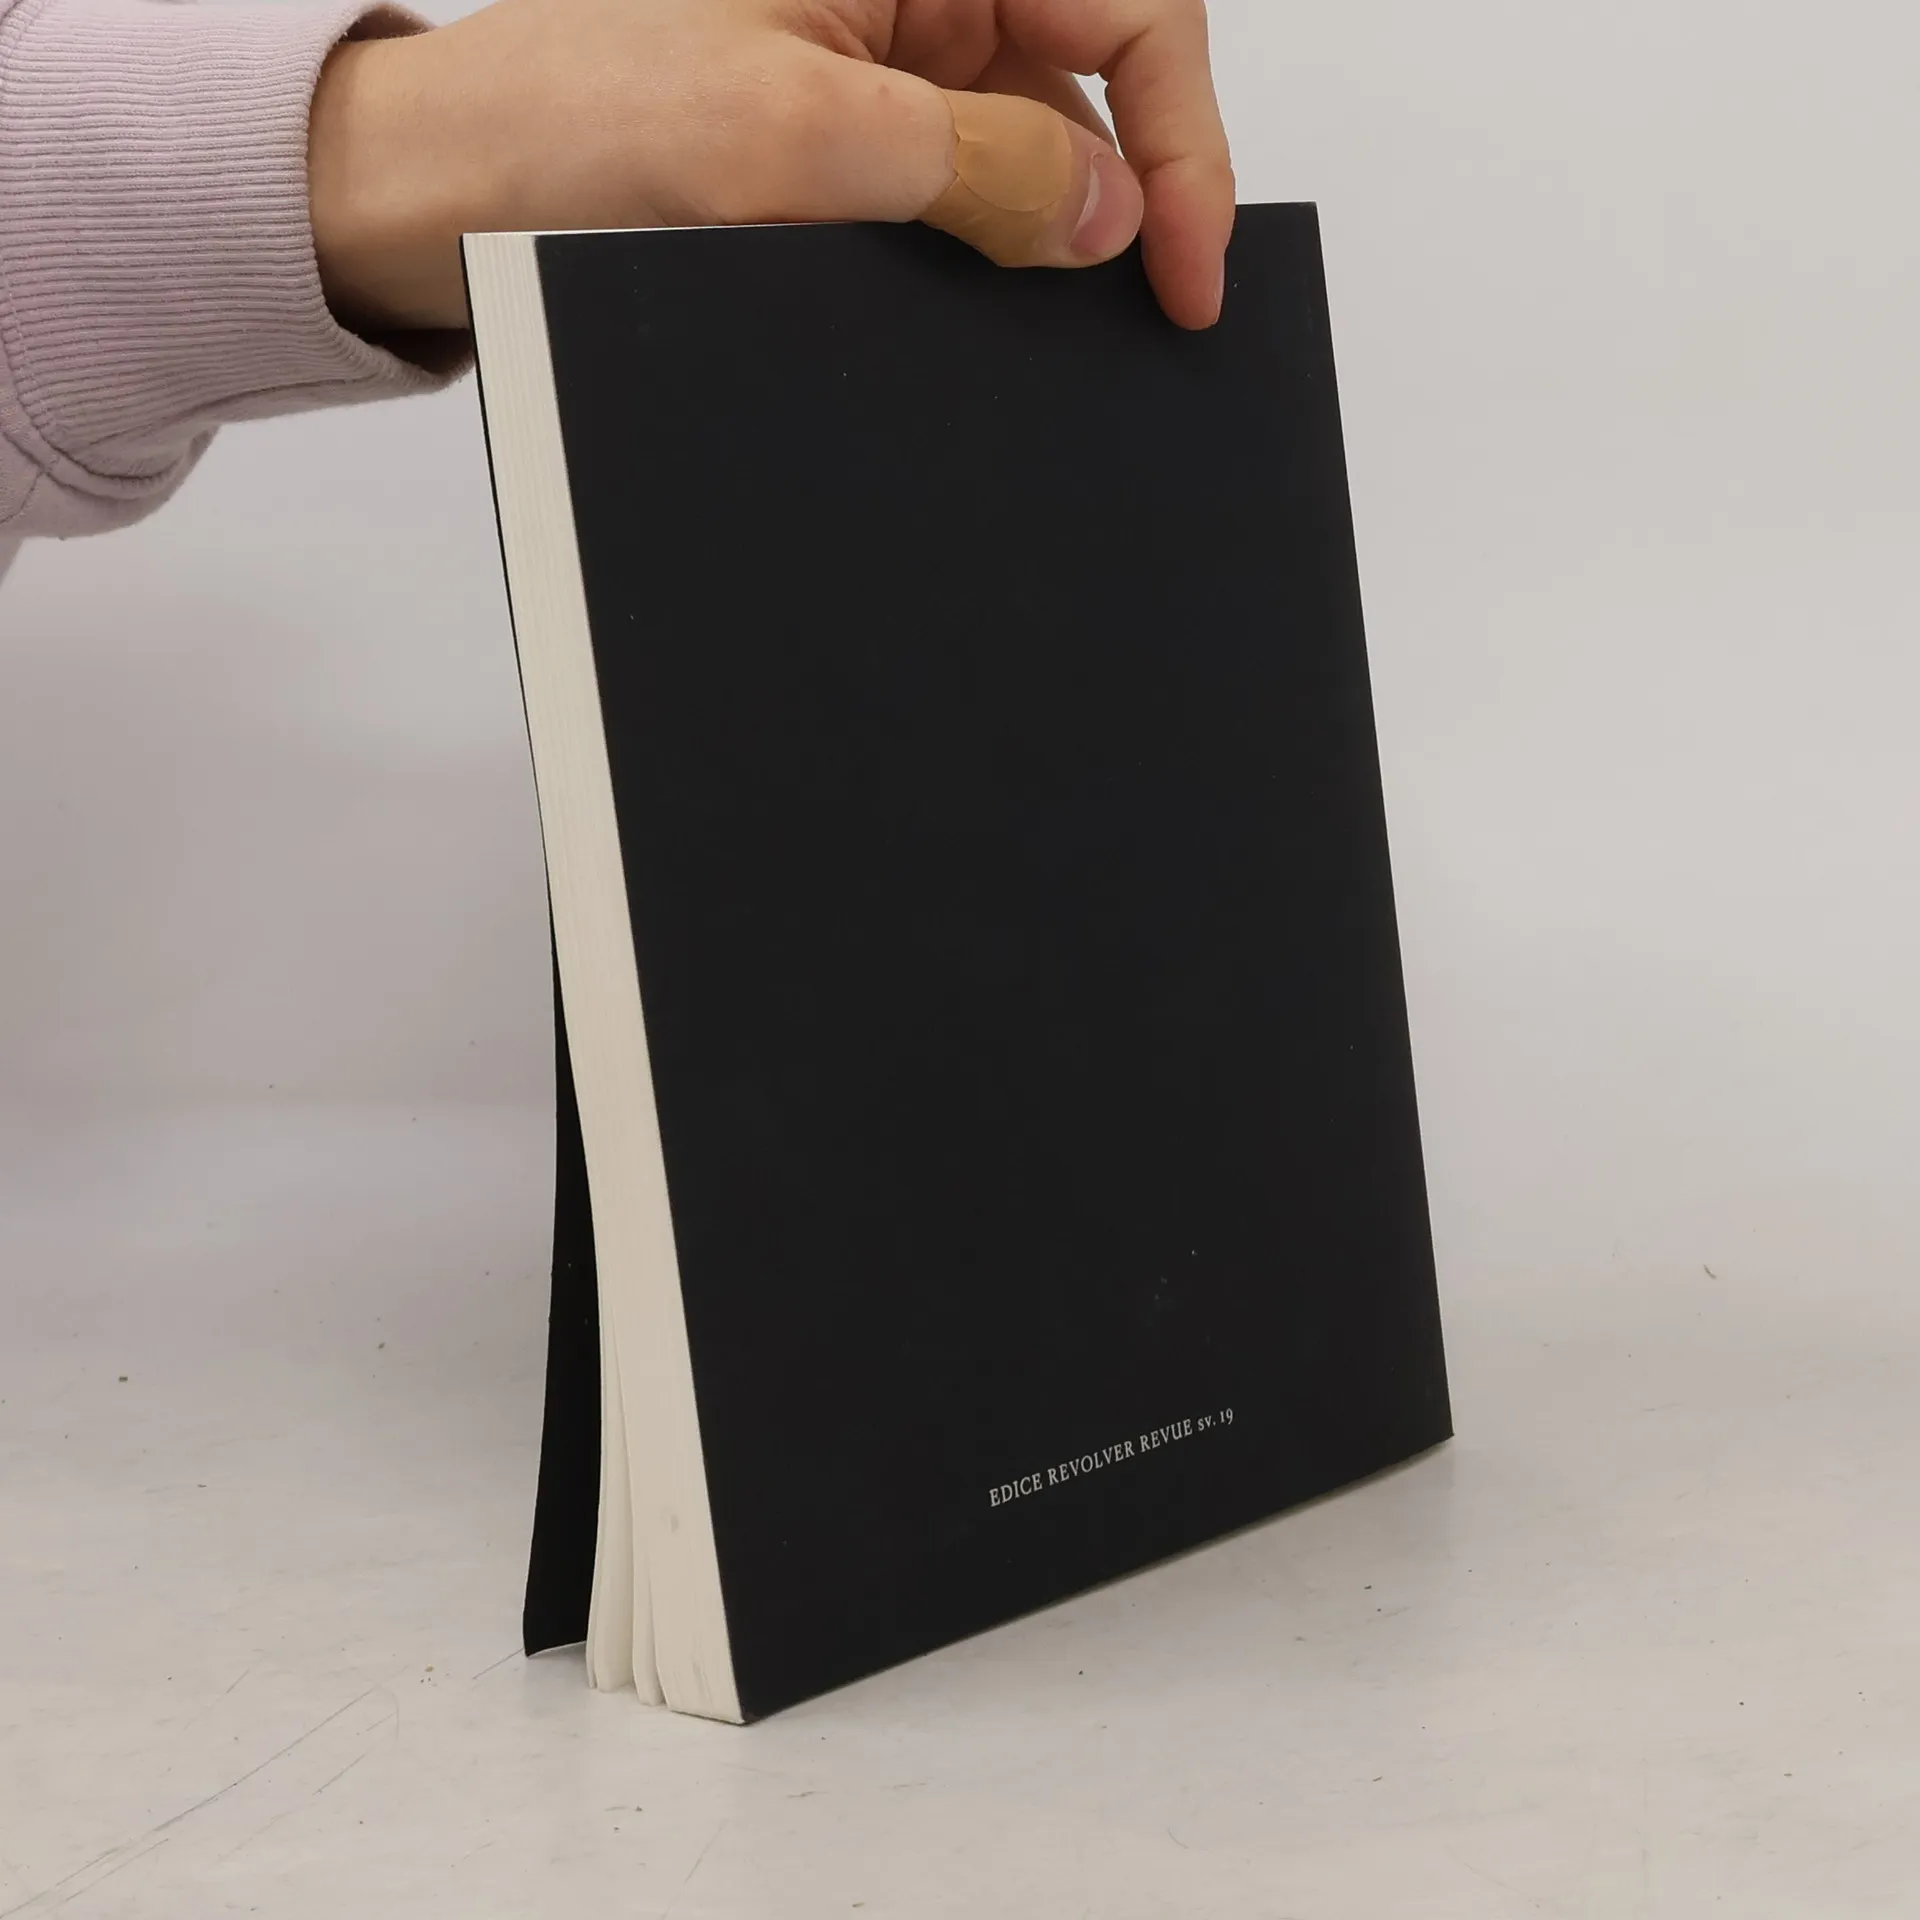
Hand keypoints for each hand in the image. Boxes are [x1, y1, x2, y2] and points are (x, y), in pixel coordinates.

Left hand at [307, 0, 1233, 334]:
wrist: (440, 193)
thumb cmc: (568, 117)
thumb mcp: (794, 142)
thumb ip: (975, 166)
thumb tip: (1108, 214)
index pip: (1127, 2)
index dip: (1183, 136)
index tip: (1187, 266)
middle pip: (1094, 69)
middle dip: (1127, 191)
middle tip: (1141, 314)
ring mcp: (876, 57)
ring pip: (1032, 139)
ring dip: (1053, 235)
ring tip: (1052, 331)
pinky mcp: (844, 134)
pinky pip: (959, 190)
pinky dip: (987, 254)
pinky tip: (986, 317)